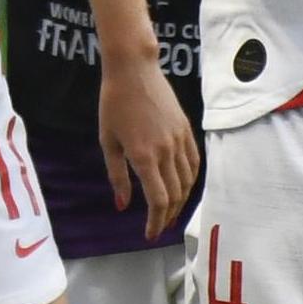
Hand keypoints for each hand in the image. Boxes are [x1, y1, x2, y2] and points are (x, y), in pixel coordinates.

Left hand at [99, 52, 199, 240]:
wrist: (133, 69)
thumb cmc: (114, 103)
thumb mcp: (108, 141)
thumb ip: (117, 175)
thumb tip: (123, 206)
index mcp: (144, 156)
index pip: (158, 201)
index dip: (156, 222)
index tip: (150, 234)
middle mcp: (166, 151)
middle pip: (175, 195)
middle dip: (168, 216)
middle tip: (159, 226)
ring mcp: (179, 140)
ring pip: (188, 182)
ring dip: (181, 202)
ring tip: (170, 211)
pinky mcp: (186, 129)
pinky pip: (194, 163)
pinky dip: (191, 180)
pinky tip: (183, 187)